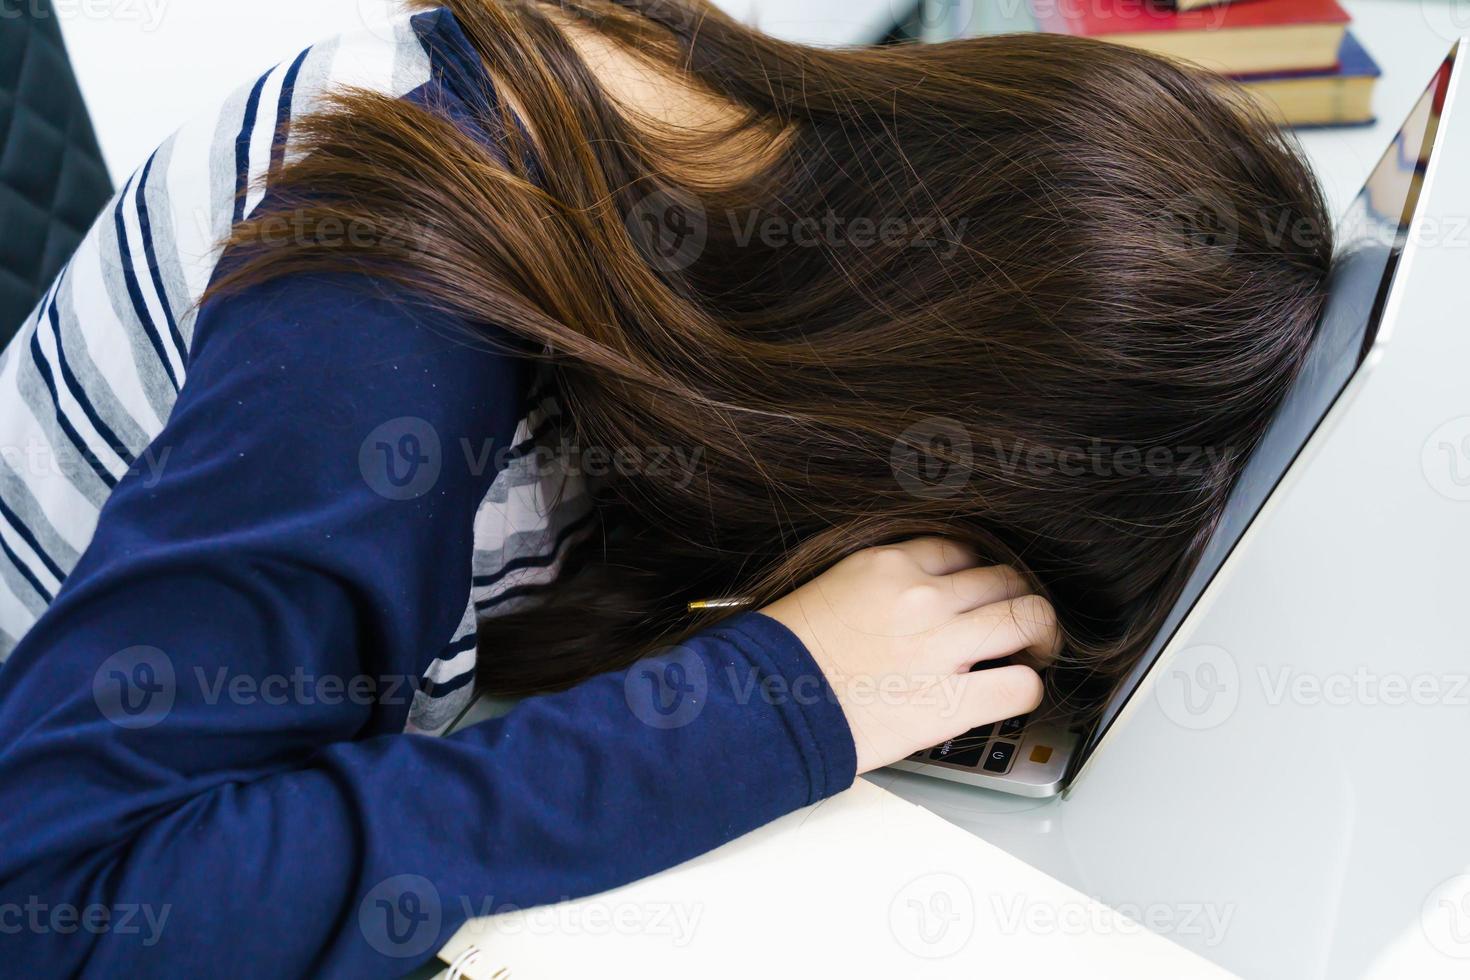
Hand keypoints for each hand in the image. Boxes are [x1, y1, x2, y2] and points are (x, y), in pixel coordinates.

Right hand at [759, 537, 1059, 773]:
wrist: (765, 706)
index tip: (980, 591)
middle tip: (1018, 621)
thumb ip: (880, 586)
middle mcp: (922, 596)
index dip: (976, 573)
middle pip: (1003, 578)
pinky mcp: (950, 701)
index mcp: (888, 564)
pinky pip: (1021, 685)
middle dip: (1016, 598)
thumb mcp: (829, 589)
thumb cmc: (785, 656)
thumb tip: (913, 598)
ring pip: (1028, 617)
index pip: (959, 550)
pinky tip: (1016, 689)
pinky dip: (1027, 686)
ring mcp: (941, 646)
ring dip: (1040, 634)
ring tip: (1036, 650)